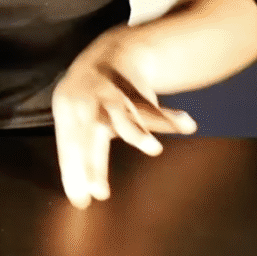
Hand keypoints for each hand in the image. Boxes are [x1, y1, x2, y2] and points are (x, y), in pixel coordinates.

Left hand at [52, 25, 197, 207]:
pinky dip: (170, 117)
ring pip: (123, 115)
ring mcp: (111, 93)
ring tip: (152, 150)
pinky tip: (187, 126)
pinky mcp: (135, 89)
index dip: (75, 173)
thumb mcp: (78, 128)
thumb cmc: (90, 104)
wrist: (110, 53)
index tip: (87, 200)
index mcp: (69, 114)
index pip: (70, 147)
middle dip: (92, 163)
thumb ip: (78, 165)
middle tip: (98, 191)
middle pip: (88, 134)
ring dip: (136, 133)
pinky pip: (151, 106)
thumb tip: (80, 203)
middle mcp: (87, 103)